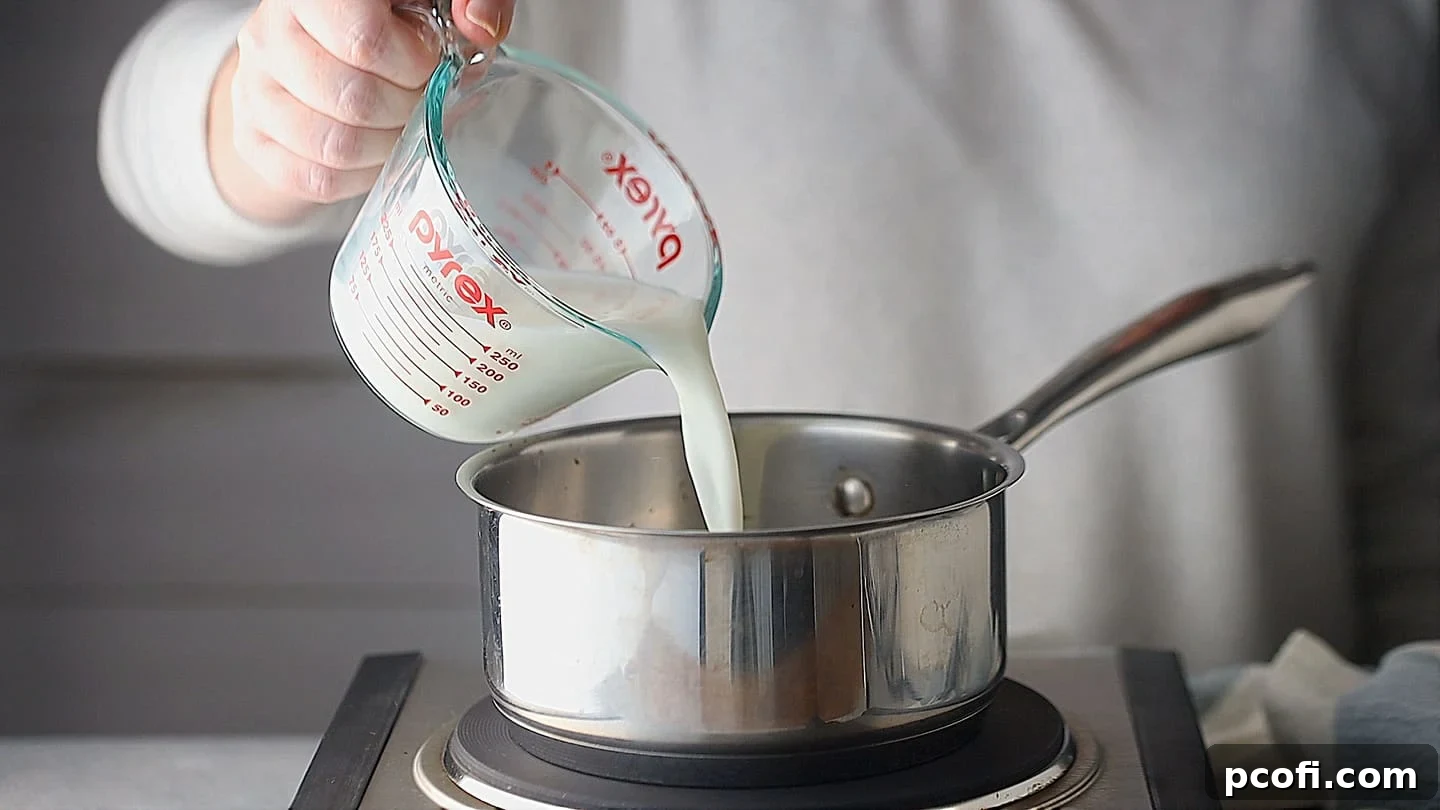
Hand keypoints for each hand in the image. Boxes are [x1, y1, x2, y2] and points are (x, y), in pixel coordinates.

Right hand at [209, 0, 516, 225]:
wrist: (316, 52)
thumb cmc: (389, 24)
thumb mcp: (432, 0)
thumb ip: (474, 0)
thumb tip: (480, 28)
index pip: (363, 37)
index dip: (413, 59)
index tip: (428, 57)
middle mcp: (269, 35)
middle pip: (354, 98)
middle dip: (408, 108)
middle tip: (420, 97)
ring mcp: (253, 90)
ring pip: (334, 146)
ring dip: (388, 146)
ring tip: (401, 123)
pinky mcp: (252, 140)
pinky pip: (316, 178)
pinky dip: (361, 175)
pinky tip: (375, 149)